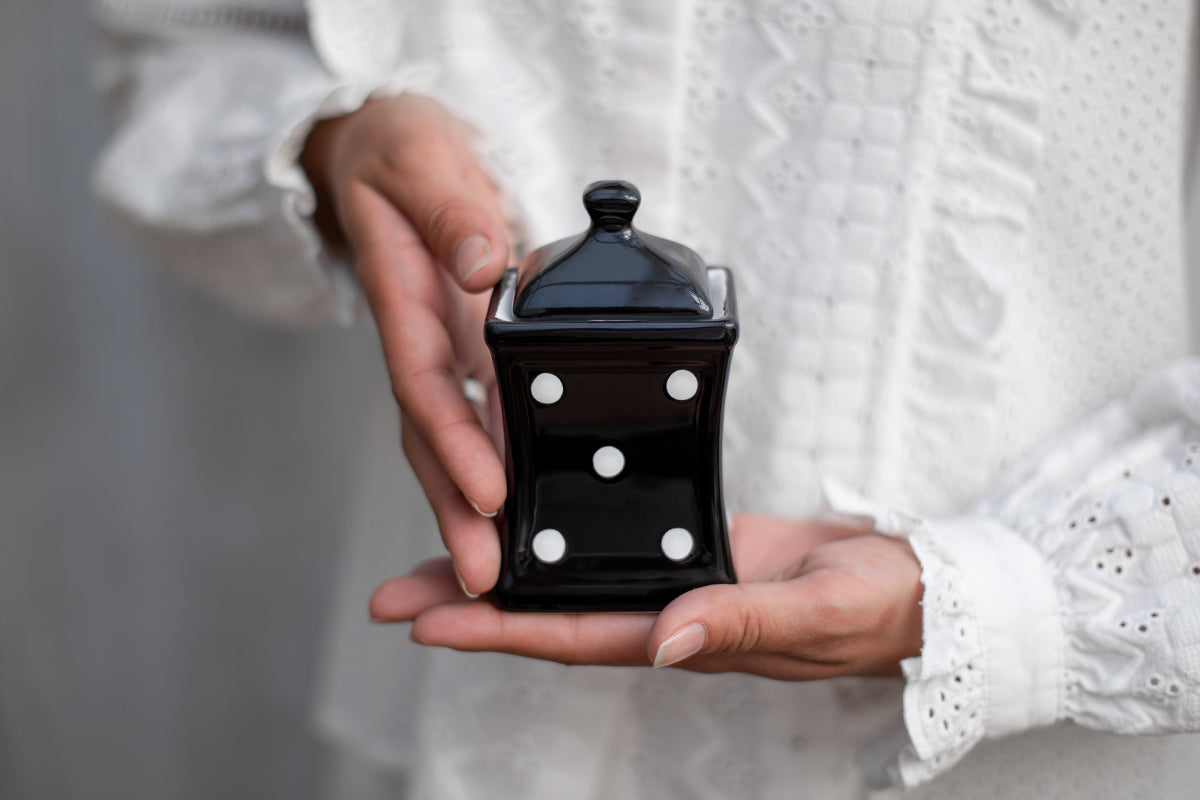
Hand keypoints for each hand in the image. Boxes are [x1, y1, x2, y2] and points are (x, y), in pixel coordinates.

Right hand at [302, 95, 508, 594]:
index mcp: (407, 299)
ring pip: (448, 442)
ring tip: (495, 576)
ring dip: (466, 508)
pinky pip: (474, 419)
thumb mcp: (424, 159)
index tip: (487, 492)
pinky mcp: (464, 352)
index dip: (455, 441)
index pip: (427, 382)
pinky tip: (510, 513)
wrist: (382, 152)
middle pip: (431, 437)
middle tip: (485, 579)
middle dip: (454, 509)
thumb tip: (482, 265)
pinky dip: (488, 467)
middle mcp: (421, 339)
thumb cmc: (400, 151)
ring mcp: (441, 351)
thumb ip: (452, 211)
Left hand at [369, 515, 924, 679]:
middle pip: (547, 614)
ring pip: (569, 579)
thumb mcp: (815, 610)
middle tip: (392, 594)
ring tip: (434, 558)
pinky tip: (529, 519)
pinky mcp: (688, 546)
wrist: (909, 582)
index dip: (496, 633)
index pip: (573, 637)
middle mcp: (663, 614)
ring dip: (502, 568)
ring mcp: (672, 580)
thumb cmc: (873, 605)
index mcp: (684, 636)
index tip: (427, 623)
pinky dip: (560, 534)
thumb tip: (666, 641)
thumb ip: (742, 621)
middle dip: (469, 606)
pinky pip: (607, 545)